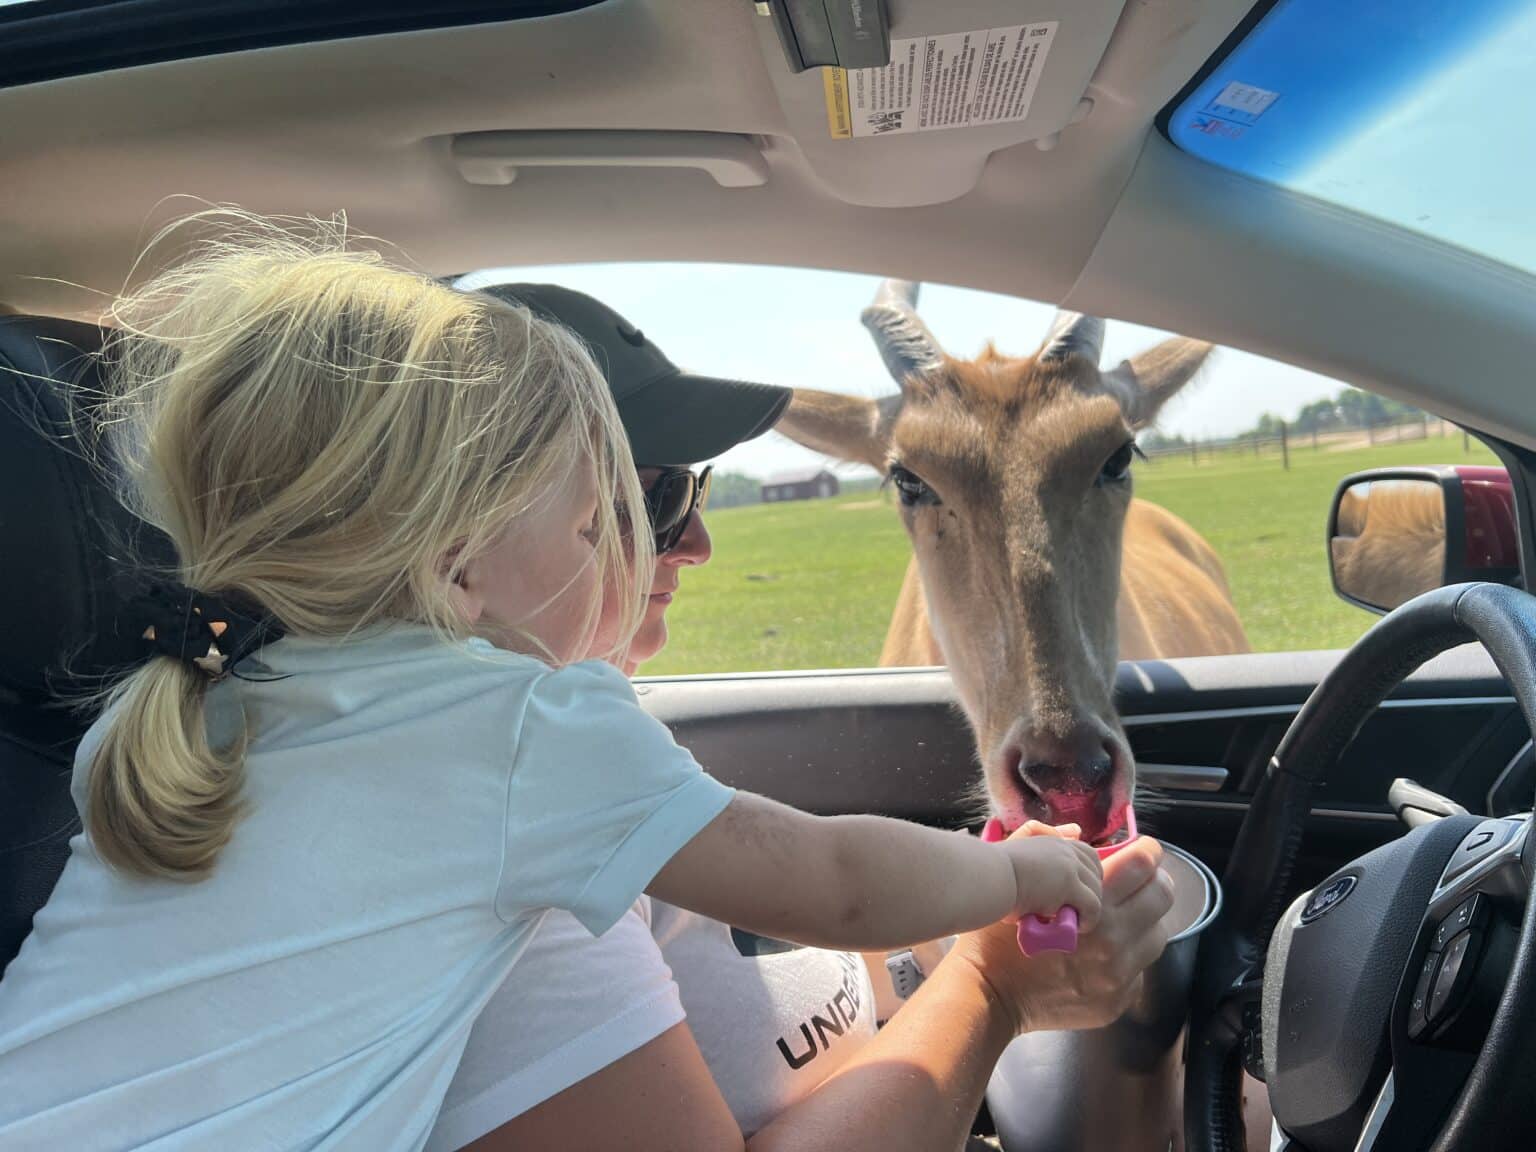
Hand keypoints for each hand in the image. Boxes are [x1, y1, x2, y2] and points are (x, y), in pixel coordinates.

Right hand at [948, 835, 1175, 1035]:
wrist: (987, 993)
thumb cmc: (998, 932)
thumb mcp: (1020, 882)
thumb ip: (1049, 848)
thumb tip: (1078, 832)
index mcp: (1091, 905)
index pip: (1141, 864)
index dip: (1146, 851)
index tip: (1145, 849)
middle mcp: (1113, 940)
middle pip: (1160, 896)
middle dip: (1155, 881)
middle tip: (1144, 879)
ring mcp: (1118, 975)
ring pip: (1156, 935)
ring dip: (1145, 920)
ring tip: (1126, 916)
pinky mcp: (1116, 1001)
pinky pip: (1139, 969)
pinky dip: (1128, 956)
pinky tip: (1106, 952)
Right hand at [999, 828, 1102, 931]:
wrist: (986, 877)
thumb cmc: (993, 871)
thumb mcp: (1018, 850)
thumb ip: (1039, 840)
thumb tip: (1073, 830)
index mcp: (1052, 841)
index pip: (1086, 854)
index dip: (1086, 875)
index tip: (1076, 893)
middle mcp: (1064, 849)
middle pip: (1095, 871)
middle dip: (1090, 891)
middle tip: (1076, 910)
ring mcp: (1069, 865)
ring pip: (1095, 891)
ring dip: (1087, 908)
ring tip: (1072, 922)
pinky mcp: (1070, 885)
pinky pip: (1092, 906)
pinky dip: (1088, 919)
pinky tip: (1077, 927)